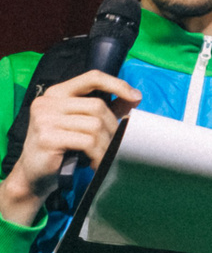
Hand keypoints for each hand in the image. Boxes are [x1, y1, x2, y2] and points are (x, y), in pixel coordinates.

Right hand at [0, 71, 140, 225]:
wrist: (34, 175)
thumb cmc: (62, 148)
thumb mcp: (83, 124)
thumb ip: (106, 108)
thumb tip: (134, 96)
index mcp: (57, 93)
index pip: (92, 77)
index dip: (117, 84)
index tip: (135, 96)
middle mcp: (47, 102)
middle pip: (97, 106)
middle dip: (112, 127)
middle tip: (114, 145)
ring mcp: (45, 119)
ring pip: (95, 125)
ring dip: (106, 145)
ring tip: (104, 156)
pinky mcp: (47, 137)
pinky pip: (87, 142)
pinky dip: (98, 155)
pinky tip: (95, 163)